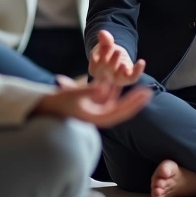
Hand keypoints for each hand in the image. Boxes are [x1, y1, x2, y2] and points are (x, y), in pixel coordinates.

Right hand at [34, 75, 153, 127]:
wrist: (46, 107)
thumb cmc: (58, 102)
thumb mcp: (73, 94)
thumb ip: (89, 91)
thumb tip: (103, 86)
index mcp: (97, 118)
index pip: (121, 112)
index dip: (134, 103)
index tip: (145, 94)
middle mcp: (100, 116)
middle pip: (122, 108)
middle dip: (135, 99)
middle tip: (149, 90)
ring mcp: (98, 110)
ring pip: (116, 100)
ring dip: (125, 91)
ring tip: (138, 83)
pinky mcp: (95, 104)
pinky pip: (109, 96)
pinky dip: (115, 87)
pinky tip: (123, 78)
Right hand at [88, 30, 145, 85]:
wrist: (117, 59)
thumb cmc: (107, 53)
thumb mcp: (105, 45)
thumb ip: (104, 40)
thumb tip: (102, 32)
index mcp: (95, 68)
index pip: (95, 64)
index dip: (99, 57)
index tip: (105, 48)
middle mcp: (105, 77)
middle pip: (106, 72)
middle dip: (112, 62)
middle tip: (117, 51)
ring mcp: (116, 79)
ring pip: (118, 77)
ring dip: (122, 70)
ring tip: (124, 63)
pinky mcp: (127, 79)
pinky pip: (132, 77)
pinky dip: (137, 70)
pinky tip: (141, 62)